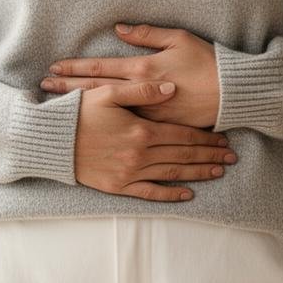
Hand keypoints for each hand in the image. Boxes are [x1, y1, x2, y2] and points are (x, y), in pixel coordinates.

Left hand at [40, 23, 220, 128]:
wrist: (230, 93)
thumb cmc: (206, 63)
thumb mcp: (178, 39)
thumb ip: (148, 34)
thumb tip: (119, 29)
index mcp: (143, 69)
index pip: (100, 69)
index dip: (75, 68)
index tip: (53, 68)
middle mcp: (140, 93)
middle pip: (96, 91)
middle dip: (68, 89)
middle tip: (44, 88)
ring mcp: (147, 113)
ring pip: (107, 111)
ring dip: (82, 109)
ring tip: (58, 109)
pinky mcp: (158, 128)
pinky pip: (127, 127)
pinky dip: (107, 126)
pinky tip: (92, 127)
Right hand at [72, 80, 236, 202]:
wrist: (51, 141)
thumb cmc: (79, 112)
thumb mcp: (108, 92)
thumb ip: (142, 89)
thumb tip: (172, 88)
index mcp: (141, 130)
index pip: (182, 135)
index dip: (205, 137)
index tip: (223, 138)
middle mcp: (140, 154)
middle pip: (183, 155)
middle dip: (209, 156)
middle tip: (231, 157)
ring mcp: (130, 173)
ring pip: (172, 174)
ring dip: (197, 173)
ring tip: (218, 172)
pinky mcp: (119, 186)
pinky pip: (150, 193)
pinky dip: (170, 194)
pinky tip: (188, 194)